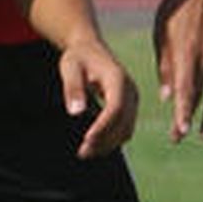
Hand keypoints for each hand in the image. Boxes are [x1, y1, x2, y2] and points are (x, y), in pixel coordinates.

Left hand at [59, 40, 138, 158]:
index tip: (86, 140)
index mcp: (117, 78)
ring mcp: (132, 98)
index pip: (115, 108)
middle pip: (123, 122)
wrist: (89, 48)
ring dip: (108, 143)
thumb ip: (73, 88)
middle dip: (104, 140)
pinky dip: (112, 139)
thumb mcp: (70, 67)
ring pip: (126, 129)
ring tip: (85, 152)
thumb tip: (76, 112)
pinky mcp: (130, 106)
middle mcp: (130, 89)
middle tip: (82, 152)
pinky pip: (125, 128)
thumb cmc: (78, 58)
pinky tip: (94, 145)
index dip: (102, 127)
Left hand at [153, 0, 202, 142]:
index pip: (185, 91)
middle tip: (179, 137)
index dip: (182, 113)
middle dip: (189, 119)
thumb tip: (167, 97)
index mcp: (187, 53)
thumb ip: (165, 66)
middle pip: (199, 96)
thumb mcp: (161, 34)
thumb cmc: (175, 7)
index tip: (181, 133)